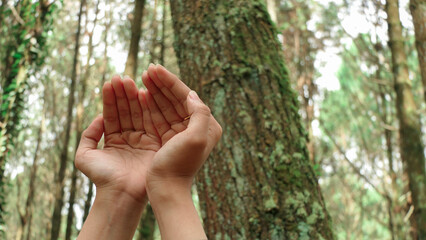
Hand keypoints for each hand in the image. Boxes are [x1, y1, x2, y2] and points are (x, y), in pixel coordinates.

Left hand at [75, 75, 161, 202]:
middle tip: (121, 77)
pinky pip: (150, 121)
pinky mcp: (154, 143)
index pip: (112, 115)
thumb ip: (88, 135)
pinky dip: (146, 107)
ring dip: (132, 97)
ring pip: (137, 113)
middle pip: (126, 111)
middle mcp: (129, 138)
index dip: (110, 99)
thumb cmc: (102, 177)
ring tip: (128, 80)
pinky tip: (142, 93)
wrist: (121, 193)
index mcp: (114, 141)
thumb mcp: (84, 155)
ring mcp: (142, 140)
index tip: (110, 82)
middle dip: (122, 94)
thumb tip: (99, 117)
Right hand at [140, 64, 221, 193]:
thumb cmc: (180, 165)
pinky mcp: (168, 139)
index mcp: (207, 126)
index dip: (171, 81)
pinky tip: (142, 95)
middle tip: (148, 69)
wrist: (167, 189)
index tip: (156, 69)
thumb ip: (200, 113)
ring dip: (155, 91)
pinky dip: (150, 105)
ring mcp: (181, 133)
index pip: (188, 96)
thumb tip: (192, 94)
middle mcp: (196, 128)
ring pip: (167, 106)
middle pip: (177, 99)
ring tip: (143, 77)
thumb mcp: (196, 138)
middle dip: (162, 84)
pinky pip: (159, 117)